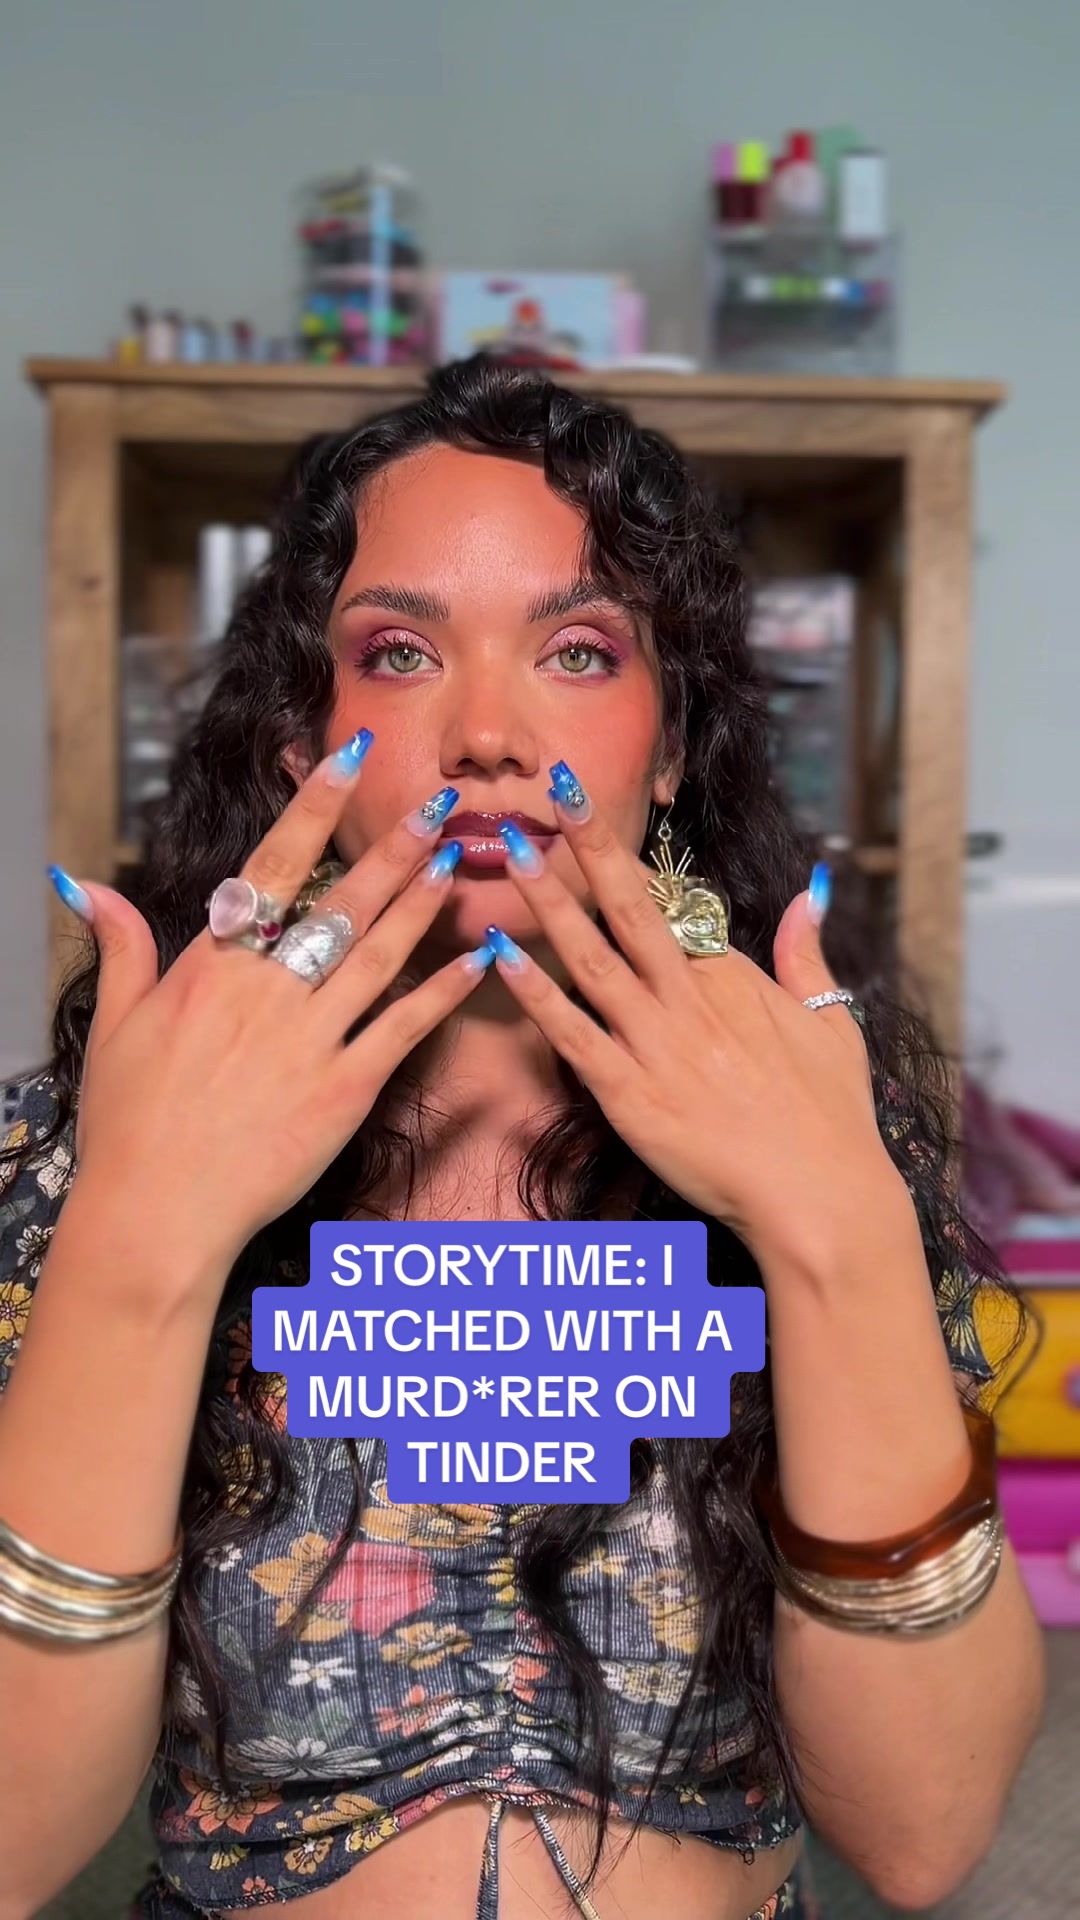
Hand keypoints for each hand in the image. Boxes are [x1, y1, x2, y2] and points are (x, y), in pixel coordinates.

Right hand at [55, 742, 486, 1277]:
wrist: (157, 1212)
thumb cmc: (130, 1124)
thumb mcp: (116, 1025)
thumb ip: (121, 946)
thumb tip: (86, 884)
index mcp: (212, 968)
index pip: (270, 867)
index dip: (314, 809)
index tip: (348, 760)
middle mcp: (266, 992)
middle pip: (341, 903)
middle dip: (394, 846)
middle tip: (439, 803)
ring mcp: (309, 1041)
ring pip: (379, 956)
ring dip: (423, 903)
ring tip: (459, 860)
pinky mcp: (343, 1092)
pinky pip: (403, 1030)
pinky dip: (443, 993)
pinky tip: (479, 958)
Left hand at [486, 778, 913, 1274]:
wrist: (822, 1198)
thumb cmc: (833, 1119)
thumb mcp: (834, 1025)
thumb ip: (810, 957)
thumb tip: (812, 892)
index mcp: (734, 980)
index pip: (670, 907)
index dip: (626, 860)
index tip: (589, 814)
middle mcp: (690, 1001)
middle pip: (629, 909)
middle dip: (588, 846)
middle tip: (551, 790)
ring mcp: (657, 1047)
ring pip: (592, 960)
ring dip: (549, 905)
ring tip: (514, 852)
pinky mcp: (631, 1098)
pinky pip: (574, 1037)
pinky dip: (537, 994)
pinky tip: (501, 957)